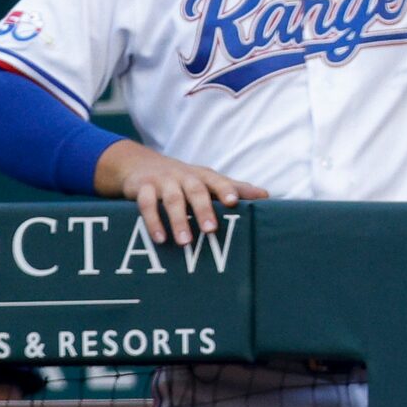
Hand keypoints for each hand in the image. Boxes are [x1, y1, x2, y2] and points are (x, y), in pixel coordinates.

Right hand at [92, 139, 268, 245]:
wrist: (140, 164)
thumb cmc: (184, 178)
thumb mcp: (208, 181)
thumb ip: (235, 188)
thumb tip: (266, 196)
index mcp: (204, 176)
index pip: (217, 181)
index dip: (226, 190)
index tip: (234, 202)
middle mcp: (184, 176)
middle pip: (195, 191)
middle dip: (203, 210)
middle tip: (211, 230)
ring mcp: (162, 181)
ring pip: (172, 199)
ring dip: (178, 221)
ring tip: (185, 241)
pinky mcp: (142, 188)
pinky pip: (146, 204)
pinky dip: (153, 221)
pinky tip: (160, 239)